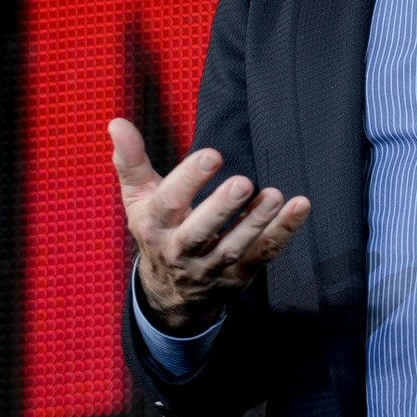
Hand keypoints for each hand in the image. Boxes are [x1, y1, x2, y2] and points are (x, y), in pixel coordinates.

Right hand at [109, 118, 309, 335]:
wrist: (169, 294)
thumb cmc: (157, 229)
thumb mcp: (139, 199)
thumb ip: (131, 161)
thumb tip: (116, 122)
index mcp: (155, 226)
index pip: (169, 203)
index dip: (189, 180)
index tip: (212, 155)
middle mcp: (180, 251)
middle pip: (200, 232)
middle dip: (221, 208)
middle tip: (243, 182)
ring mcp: (211, 267)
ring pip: (233, 247)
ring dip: (256, 222)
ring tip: (274, 195)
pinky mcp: (239, 276)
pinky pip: (263, 255)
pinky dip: (282, 232)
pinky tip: (300, 207)